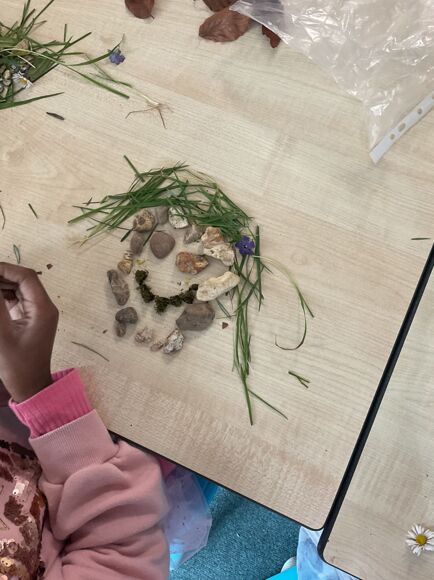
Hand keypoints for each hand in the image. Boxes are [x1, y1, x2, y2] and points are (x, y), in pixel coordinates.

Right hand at [0, 263, 58, 401]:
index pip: (26, 277)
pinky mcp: (31, 318)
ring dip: (1, 285)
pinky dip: (3, 295)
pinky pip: (17, 299)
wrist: (29, 386)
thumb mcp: (2, 334)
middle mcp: (44, 307)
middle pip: (23, 280)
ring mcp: (38, 312)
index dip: (4, 269)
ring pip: (19, 288)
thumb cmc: (17, 365)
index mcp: (43, 308)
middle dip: (1, 276)